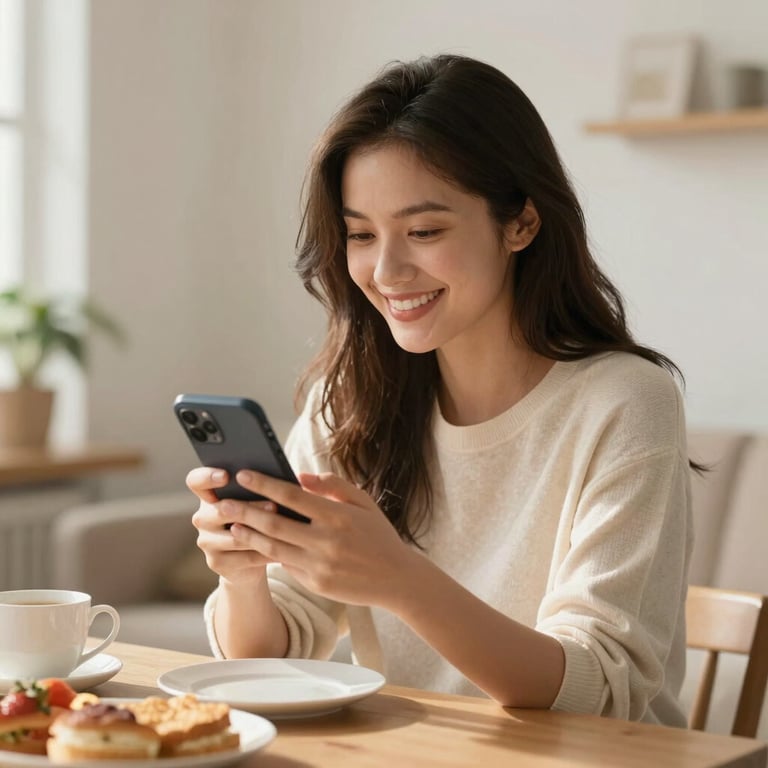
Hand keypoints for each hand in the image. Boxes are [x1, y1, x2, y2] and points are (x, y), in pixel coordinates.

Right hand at [186, 467, 272, 585]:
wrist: (251, 559)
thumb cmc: (256, 519)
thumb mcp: (255, 501)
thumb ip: (257, 489)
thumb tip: (276, 478)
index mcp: (208, 496)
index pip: (196, 481)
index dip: (207, 476)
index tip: (226, 475)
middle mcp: (202, 518)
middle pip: (220, 510)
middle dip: (249, 508)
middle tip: (273, 505)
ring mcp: (206, 541)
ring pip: (235, 537)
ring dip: (260, 532)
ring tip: (283, 528)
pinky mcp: (217, 562)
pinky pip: (244, 557)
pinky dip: (266, 552)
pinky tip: (284, 548)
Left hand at [219, 470, 419, 608]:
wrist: (397, 579)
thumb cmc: (379, 535)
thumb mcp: (363, 502)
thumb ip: (332, 485)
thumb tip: (299, 476)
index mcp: (337, 515)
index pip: (292, 496)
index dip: (265, 484)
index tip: (244, 474)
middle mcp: (326, 541)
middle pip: (274, 523)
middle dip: (244, 510)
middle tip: (222, 502)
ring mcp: (319, 566)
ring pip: (273, 548)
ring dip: (248, 535)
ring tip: (231, 525)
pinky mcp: (315, 584)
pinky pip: (286, 565)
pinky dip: (269, 552)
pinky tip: (255, 543)